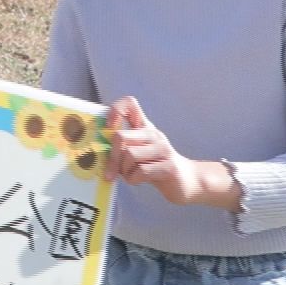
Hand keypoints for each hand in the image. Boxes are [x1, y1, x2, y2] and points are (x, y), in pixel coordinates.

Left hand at [105, 97, 241, 210]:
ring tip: (130, 175)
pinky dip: (133, 179)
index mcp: (145, 127)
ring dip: (124, 170)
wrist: (188, 182)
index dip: (115, 111)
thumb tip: (97, 148)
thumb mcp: (139, 152)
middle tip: (111, 172)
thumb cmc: (156, 166)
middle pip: (121, 136)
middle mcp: (153, 134)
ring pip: (129, 155)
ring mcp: (163, 149)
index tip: (108, 128)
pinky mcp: (168, 166)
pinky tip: (138, 180)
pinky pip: (140, 171)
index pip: (130, 103)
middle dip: (112, 158)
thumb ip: (122, 146)